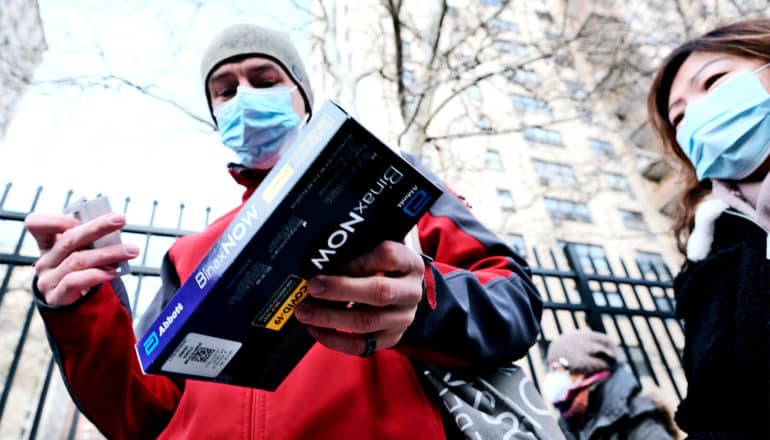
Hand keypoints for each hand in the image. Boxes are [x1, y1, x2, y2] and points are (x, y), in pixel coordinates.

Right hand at [24, 212, 139, 305]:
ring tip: (132, 250)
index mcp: (47, 245)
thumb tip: (113, 224)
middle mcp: (44, 261)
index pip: (36, 224)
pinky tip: (114, 272)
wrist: (73, 309)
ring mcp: (47, 280)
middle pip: (68, 239)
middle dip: (98, 226)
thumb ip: (88, 240)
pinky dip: (96, 274)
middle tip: (121, 219)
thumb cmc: (81, 274)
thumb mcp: (79, 254)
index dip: (57, 220)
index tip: (82, 219)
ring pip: (78, 260)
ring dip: (109, 253)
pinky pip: (75, 282)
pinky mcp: (56, 298)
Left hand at [294, 240, 423, 356]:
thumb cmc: (385, 267)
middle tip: (312, 287)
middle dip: (341, 290)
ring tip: (305, 312)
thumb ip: (359, 251)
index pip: (388, 256)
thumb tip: (323, 260)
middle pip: (379, 292)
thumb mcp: (379, 250)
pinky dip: (334, 339)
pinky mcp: (391, 338)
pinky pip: (361, 345)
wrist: (404, 291)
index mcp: (410, 264)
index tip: (332, 262)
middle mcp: (411, 292)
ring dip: (330, 318)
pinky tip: (316, 330)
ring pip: (367, 322)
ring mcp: (403, 318)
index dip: (358, 260)